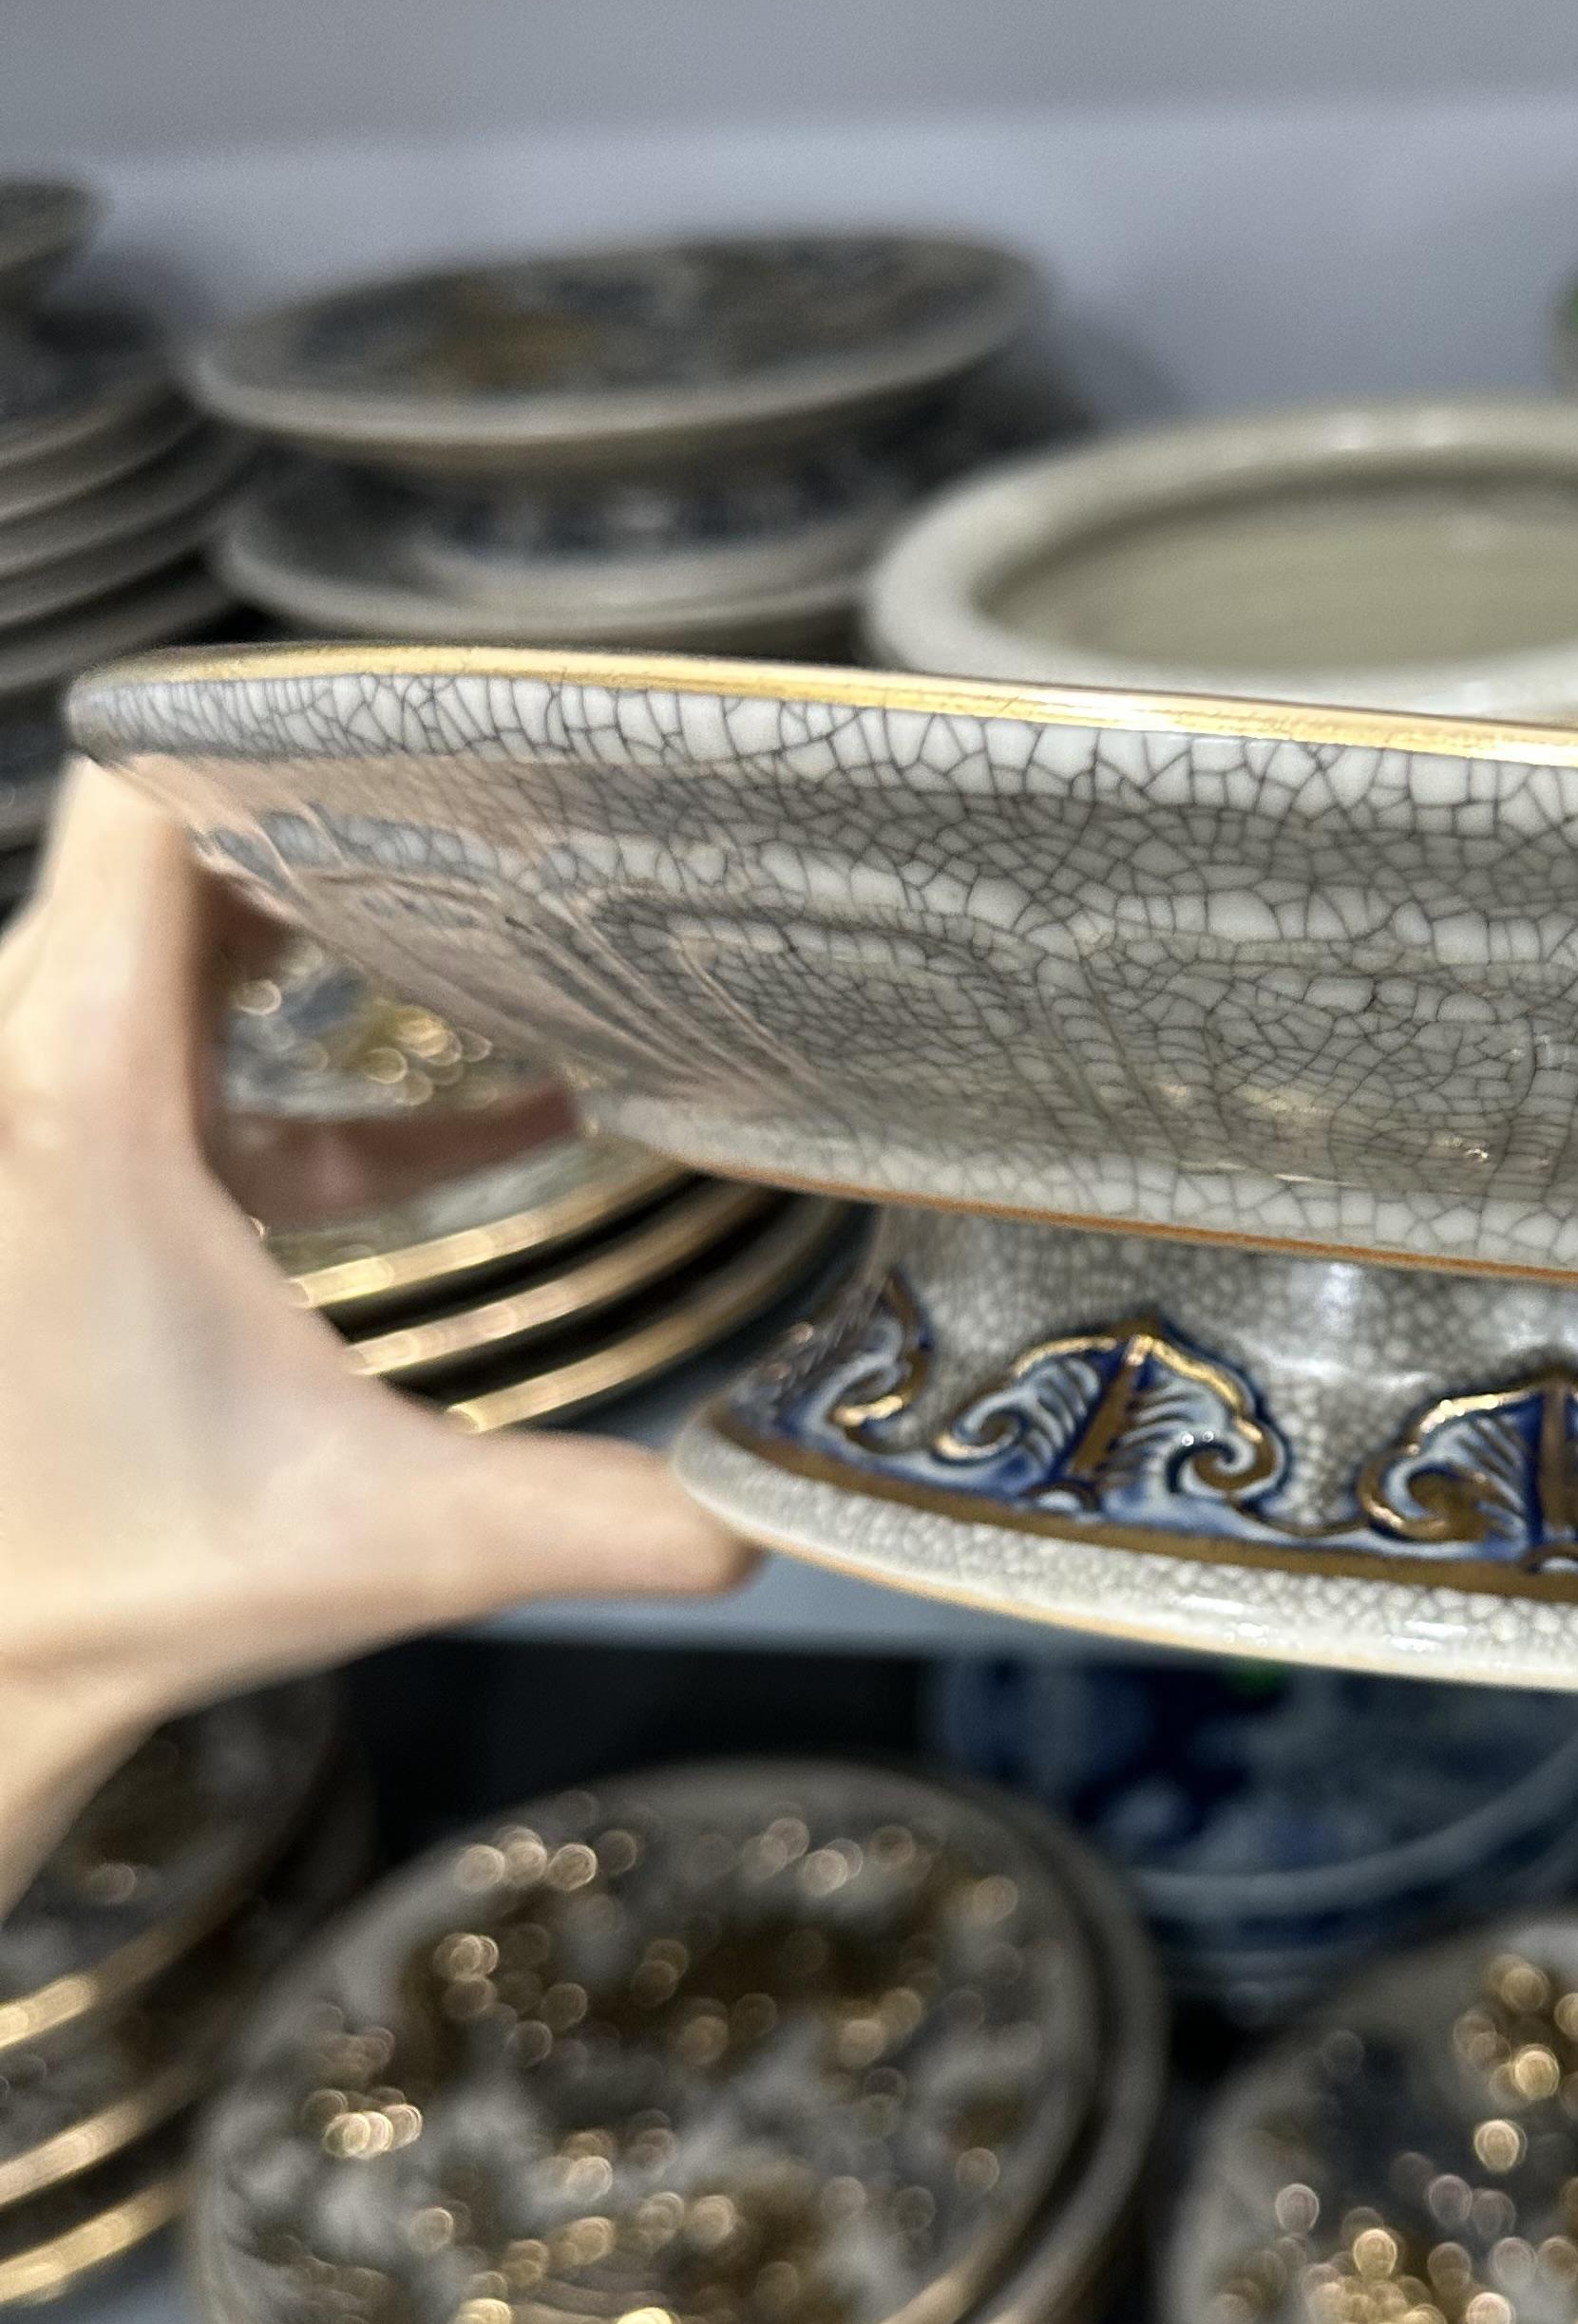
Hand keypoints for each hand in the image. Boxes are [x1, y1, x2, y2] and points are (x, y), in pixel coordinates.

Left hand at [0, 765, 754, 1902]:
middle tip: (519, 832)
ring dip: (328, 925)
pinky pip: (198, 1056)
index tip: (428, 752)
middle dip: (345, 829)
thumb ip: (584, 1519)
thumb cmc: (119, 1579)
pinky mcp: (69, 1175)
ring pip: (177, 941)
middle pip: (177, 853)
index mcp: (83, 1100)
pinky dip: (327, 1062)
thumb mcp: (385, 1539)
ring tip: (504, 920)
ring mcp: (38, 1118)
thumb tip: (758, 1519)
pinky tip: (518, 1125)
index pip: (143, 807)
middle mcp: (32, 1076)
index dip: (278, 743)